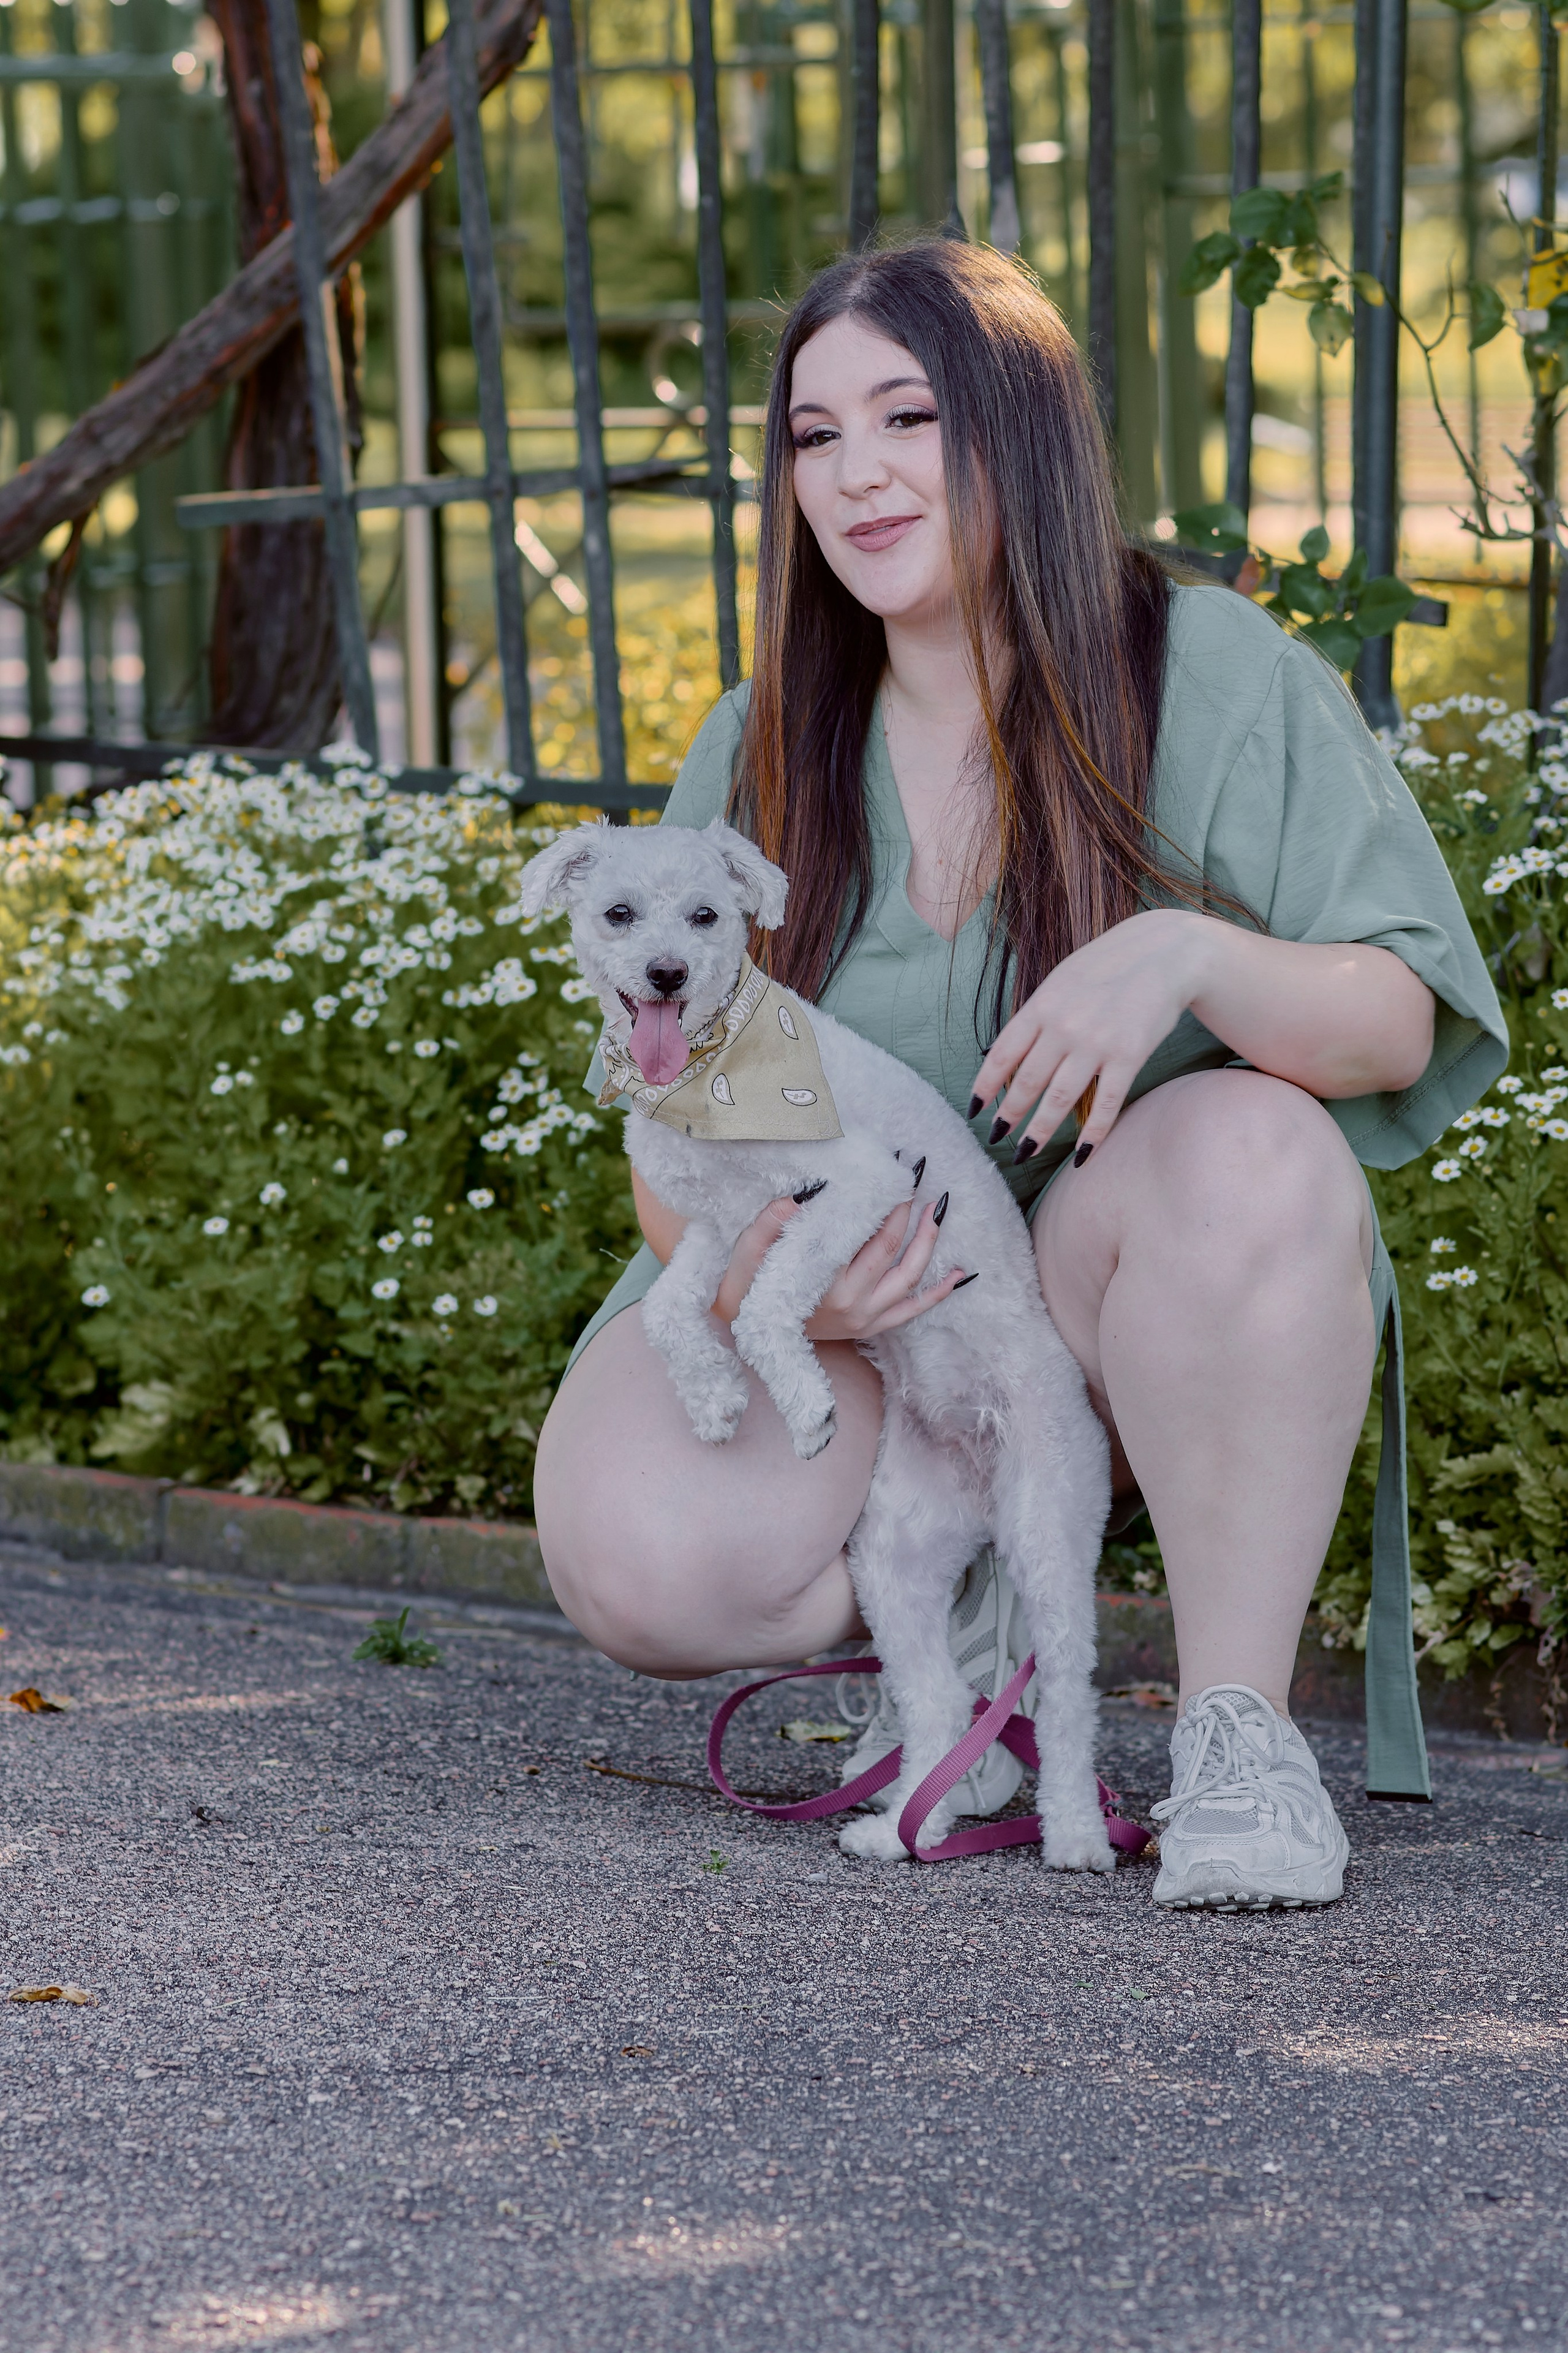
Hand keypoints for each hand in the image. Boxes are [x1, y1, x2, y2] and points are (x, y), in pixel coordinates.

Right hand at [711, 1194, 969, 1340]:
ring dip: (928, 1243)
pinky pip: (913, 1311)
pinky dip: (938, 1293)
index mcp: (826, 1284)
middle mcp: (853, 1305)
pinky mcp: (871, 1329)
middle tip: (913, 1178)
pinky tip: (958, 1273)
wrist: (746, 1332)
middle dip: (907, 1212)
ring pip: (911, 1278)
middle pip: (893, 1251)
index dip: (885, 1202)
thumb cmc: (747, 1287)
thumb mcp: (749, 1252)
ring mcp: (866, 1320)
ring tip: (937, 1209)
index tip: (894, 1172)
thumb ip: (774, 1220)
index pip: (867, 1235)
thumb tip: (810, 1190)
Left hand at [969, 908, 1214, 1162]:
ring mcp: (1096, 1043)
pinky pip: (1106, 1104)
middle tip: (997, 1138)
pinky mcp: (1129, 1056)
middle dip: (1009, 1116)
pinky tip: (1081, 1155)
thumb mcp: (1061, 981)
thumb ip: (1037, 1015)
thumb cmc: (1109, 967)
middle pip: (1027, 1082)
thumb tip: (1009, 1054)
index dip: (984, 1086)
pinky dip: (1093, 1134)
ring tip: (1026, 1151)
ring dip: (1040, 1131)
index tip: (974, 1110)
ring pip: (1059, 1099)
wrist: (1165, 952)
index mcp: (1041, 1006)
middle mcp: (1063, 1027)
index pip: (1002, 1054)